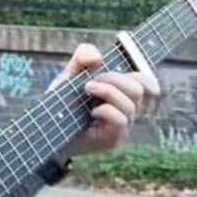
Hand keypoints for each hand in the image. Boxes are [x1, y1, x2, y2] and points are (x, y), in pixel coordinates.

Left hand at [50, 44, 159, 159]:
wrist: (49, 127)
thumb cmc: (64, 99)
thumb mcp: (71, 73)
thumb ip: (82, 57)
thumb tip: (98, 57)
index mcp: (122, 92)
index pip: (147, 85)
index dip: (147, 79)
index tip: (130, 71)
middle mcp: (126, 109)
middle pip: (139, 90)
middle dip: (116, 79)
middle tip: (92, 81)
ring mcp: (122, 126)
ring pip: (130, 106)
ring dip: (108, 92)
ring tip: (87, 89)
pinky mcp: (113, 139)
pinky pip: (120, 121)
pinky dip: (107, 111)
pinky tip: (92, 112)